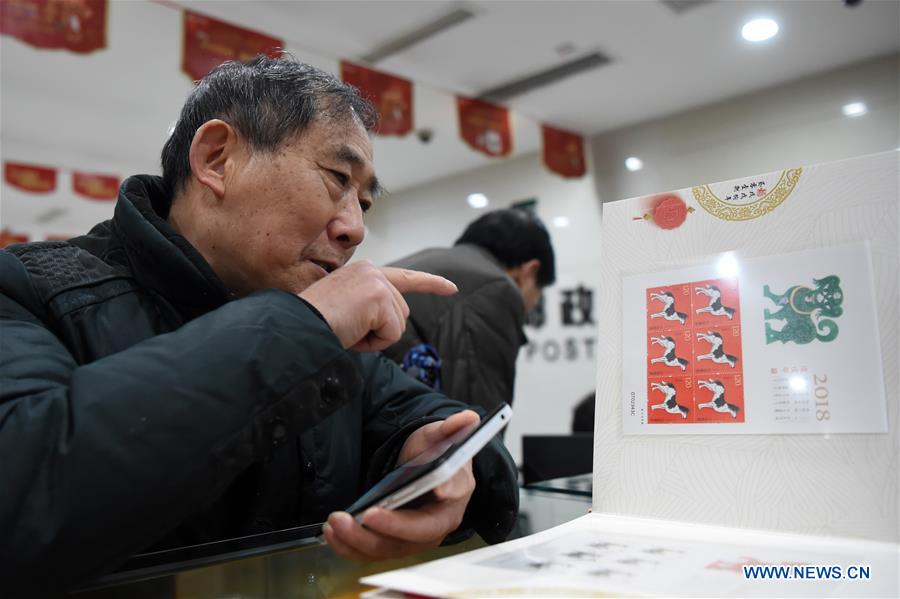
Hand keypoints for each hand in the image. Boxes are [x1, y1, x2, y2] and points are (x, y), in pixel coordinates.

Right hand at [299, 261, 456, 351]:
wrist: (296, 327)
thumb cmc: (314, 325)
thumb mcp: (345, 311)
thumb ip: (369, 310)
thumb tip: (390, 323)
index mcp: (363, 273)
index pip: (404, 277)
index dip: (430, 283)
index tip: (452, 288)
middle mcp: (371, 271)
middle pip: (400, 314)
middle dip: (380, 331)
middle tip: (347, 329)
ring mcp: (376, 281)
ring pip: (398, 325)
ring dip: (375, 337)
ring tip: (347, 329)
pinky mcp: (379, 296)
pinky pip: (392, 333)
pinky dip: (374, 342)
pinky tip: (352, 332)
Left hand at [323, 411, 478, 560]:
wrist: (427, 465)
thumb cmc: (437, 454)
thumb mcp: (441, 437)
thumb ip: (452, 429)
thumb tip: (468, 419)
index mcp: (450, 507)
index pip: (431, 522)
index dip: (405, 523)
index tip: (379, 512)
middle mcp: (432, 530)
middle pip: (404, 541)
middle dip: (375, 531)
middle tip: (352, 517)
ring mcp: (411, 540)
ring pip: (383, 550)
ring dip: (355, 541)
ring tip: (334, 523)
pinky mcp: (392, 543)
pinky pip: (369, 553)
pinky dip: (348, 547)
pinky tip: (331, 533)